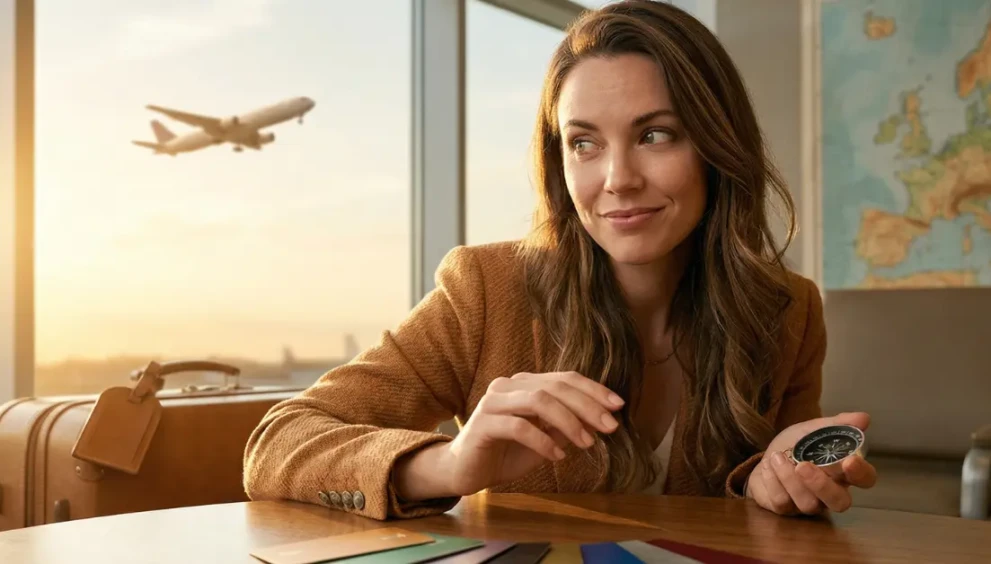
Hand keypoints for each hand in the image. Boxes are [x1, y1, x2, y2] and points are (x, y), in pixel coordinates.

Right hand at [440, 371, 623, 496]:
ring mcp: (493, 402)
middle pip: (555, 387)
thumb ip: (565, 426)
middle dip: (588, 406)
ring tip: (587, 443)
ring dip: (569, 421)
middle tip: (611, 426)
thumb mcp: (543, 439)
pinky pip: (519, 427)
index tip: (619, 406)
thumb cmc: (504, 453)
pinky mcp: (483, 423)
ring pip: (539, 401)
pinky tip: (557, 456)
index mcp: (524, 384)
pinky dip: (543, 441)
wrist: (464, 471)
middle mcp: (508, 386)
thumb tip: (599, 421)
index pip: (564, 378)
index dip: (593, 389)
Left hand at [746, 412, 876, 515]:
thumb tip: (863, 418)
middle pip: (839, 502)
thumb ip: (838, 424)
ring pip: (807, 504)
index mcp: (844, 472)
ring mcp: (808, 505)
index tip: (850, 460)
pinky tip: (768, 466)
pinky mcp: (785, 509)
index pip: (865, 479)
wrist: (767, 456)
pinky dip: (772, 481)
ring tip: (777, 457)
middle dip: (821, 485)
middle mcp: (830, 494)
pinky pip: (782, 502)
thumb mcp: (815, 429)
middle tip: (802, 465)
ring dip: (789, 478)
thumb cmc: (797, 445)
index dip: (861, 473)